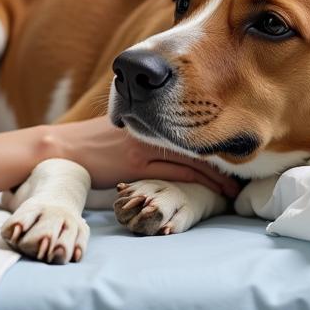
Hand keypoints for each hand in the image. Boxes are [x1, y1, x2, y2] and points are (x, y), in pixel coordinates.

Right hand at [52, 116, 240, 197]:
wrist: (64, 149)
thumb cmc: (93, 143)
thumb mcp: (124, 129)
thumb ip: (148, 130)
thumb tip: (171, 137)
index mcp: (151, 115)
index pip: (192, 123)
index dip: (215, 140)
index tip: (234, 154)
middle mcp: (152, 126)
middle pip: (198, 142)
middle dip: (223, 161)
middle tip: (245, 176)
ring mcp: (145, 144)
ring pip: (191, 159)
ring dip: (215, 178)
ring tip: (233, 192)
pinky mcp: (137, 164)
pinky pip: (174, 175)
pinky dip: (196, 185)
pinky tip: (209, 195)